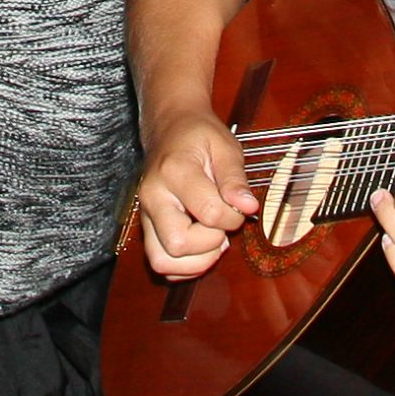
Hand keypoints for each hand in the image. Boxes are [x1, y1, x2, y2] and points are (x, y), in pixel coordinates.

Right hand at [135, 107, 258, 278]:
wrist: (170, 128)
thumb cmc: (199, 137)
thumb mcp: (225, 147)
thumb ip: (236, 179)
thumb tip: (249, 208)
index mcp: (175, 171)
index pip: (208, 212)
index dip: (232, 217)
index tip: (240, 207)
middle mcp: (154, 196)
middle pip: (177, 244)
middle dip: (210, 244)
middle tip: (224, 226)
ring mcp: (145, 214)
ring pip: (162, 261)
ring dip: (196, 262)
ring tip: (214, 241)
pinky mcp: (146, 227)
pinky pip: (160, 262)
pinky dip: (183, 267)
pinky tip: (202, 248)